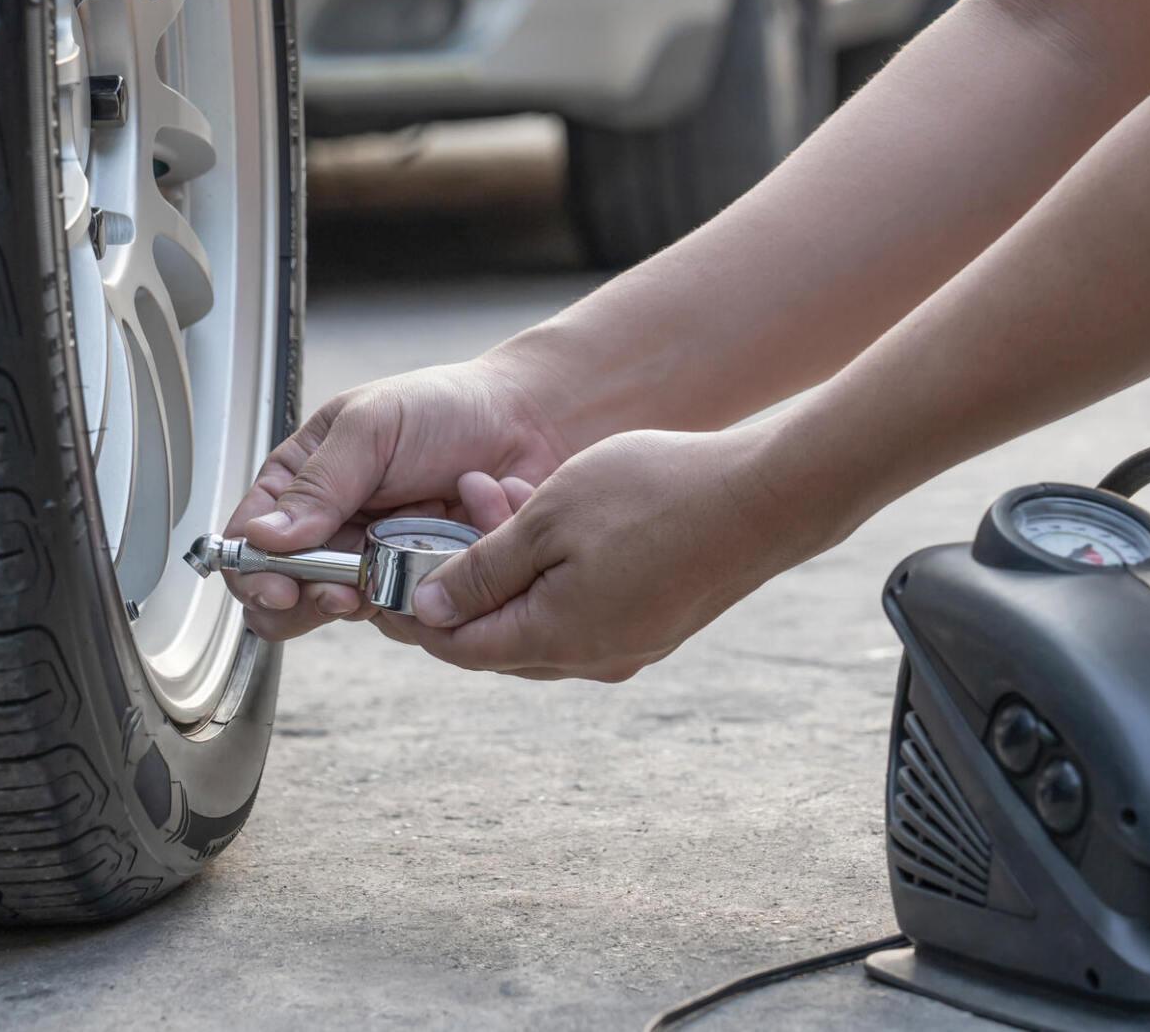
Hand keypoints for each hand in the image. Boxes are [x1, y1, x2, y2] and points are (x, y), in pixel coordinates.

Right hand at [225, 358, 569, 638]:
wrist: (529, 424)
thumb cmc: (447, 408)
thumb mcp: (370, 428)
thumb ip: (320, 484)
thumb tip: (266, 536)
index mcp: (301, 484)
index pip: (250, 542)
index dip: (255, 572)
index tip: (281, 585)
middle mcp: (331, 529)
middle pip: (286, 595)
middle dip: (308, 600)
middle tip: (340, 591)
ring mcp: (373, 562)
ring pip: (344, 611)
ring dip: (368, 598)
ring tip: (395, 570)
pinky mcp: (419, 586)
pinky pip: (404, 618)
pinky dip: (424, 593)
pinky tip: (449, 549)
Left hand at [377, 421, 833, 680]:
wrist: (767, 496)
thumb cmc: (655, 496)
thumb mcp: (547, 518)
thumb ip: (482, 568)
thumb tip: (429, 610)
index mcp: (555, 640)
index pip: (457, 646)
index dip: (413, 611)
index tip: (382, 572)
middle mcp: (591, 658)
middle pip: (495, 634)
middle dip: (461, 574)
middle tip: (444, 512)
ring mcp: (628, 644)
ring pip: (538, 613)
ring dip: (508, 561)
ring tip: (499, 492)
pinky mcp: (653, 622)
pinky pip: (579, 605)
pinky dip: (551, 566)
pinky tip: (552, 511)